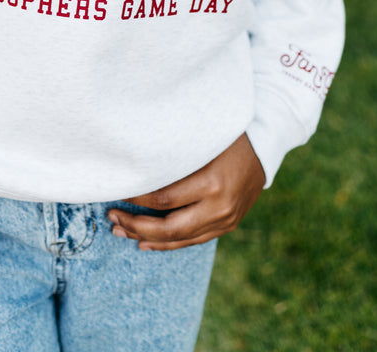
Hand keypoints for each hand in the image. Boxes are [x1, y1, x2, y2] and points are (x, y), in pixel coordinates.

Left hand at [107, 133, 264, 250]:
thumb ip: (172, 155)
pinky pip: (192, 241)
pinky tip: (145, 243)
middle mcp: (219, 207)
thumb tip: (133, 164)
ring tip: (120, 231)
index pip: (162, 199)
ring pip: (179, 240)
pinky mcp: (227, 225)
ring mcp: (225, 220)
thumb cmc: (225, 133)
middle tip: (112, 218)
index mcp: (211, 183)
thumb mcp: (200, 138)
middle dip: (135, 226)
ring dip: (146, 238)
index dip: (135, 197)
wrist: (264, 142)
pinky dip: (167, 244)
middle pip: (168, 228)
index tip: (116, 189)